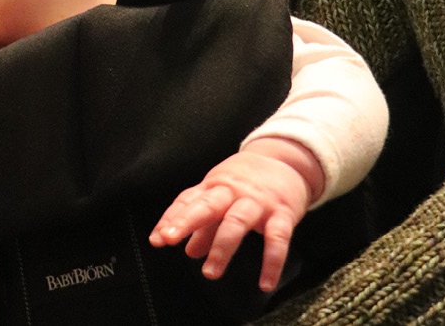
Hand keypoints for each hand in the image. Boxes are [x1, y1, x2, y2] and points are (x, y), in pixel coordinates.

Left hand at [148, 138, 320, 291]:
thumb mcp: (223, 195)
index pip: (188, 200)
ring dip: (222, 247)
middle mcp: (234, 191)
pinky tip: (265, 283)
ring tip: (210, 272)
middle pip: (207, 204)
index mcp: (215, 186)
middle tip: (169, 239)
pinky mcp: (283, 212)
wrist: (287, 160)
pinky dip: (272, 262)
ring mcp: (258, 201)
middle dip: (187, 221)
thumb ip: (206, 225)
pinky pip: (278, 238)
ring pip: (237, 222)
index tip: (157, 239)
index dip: (171, 218)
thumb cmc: (248, 182)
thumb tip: (189, 251)